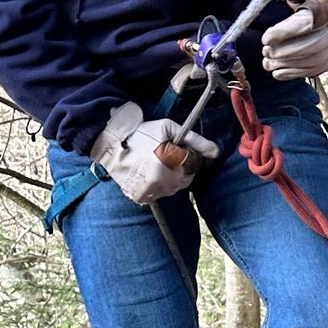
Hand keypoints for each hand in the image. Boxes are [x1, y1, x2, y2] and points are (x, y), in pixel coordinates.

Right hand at [91, 102, 218, 204]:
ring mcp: (152, 192)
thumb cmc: (141, 134)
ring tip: (156, 163)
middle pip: (186, 178)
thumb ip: (195, 140)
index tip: (175, 148)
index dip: (187, 154)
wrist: (111, 147)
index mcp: (170, 163)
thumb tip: (216, 152)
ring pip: (174, 188)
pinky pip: (159, 194)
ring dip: (171, 178)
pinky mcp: (141, 198)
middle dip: (181, 167)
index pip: (194, 163)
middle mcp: (162, 182)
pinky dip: (158, 186)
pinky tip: (149, 173)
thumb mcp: (168, 129)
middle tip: (165, 155)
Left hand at [261, 0, 327, 81]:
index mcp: (327, 8)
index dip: (284, 33)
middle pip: (314, 46)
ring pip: (314, 61)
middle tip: (266, 51)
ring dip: (287, 64)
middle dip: (286, 52)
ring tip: (268, 62)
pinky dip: (293, 73)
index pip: (307, 24)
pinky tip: (277, 71)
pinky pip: (314, 70)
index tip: (266, 38)